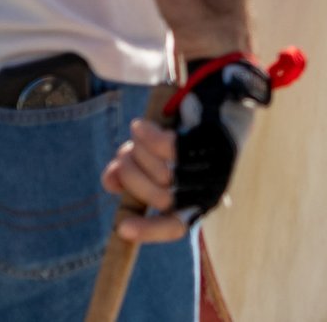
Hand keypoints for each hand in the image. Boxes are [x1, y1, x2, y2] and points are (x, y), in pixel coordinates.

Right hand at [100, 58, 269, 241]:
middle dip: (131, 177)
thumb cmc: (182, 134)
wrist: (215, 95)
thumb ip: (130, 175)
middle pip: (159, 198)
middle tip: (122, 155)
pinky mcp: (211, 140)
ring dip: (137, 153)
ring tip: (136, 135)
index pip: (176, 226)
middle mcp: (210, 187)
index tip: (122, 228)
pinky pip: (168, 147)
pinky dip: (146, 136)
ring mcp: (214, 164)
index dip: (149, 230)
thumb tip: (110, 183)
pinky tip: (138, 126)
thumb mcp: (154, 160)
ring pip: (162, 173)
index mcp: (198, 198)